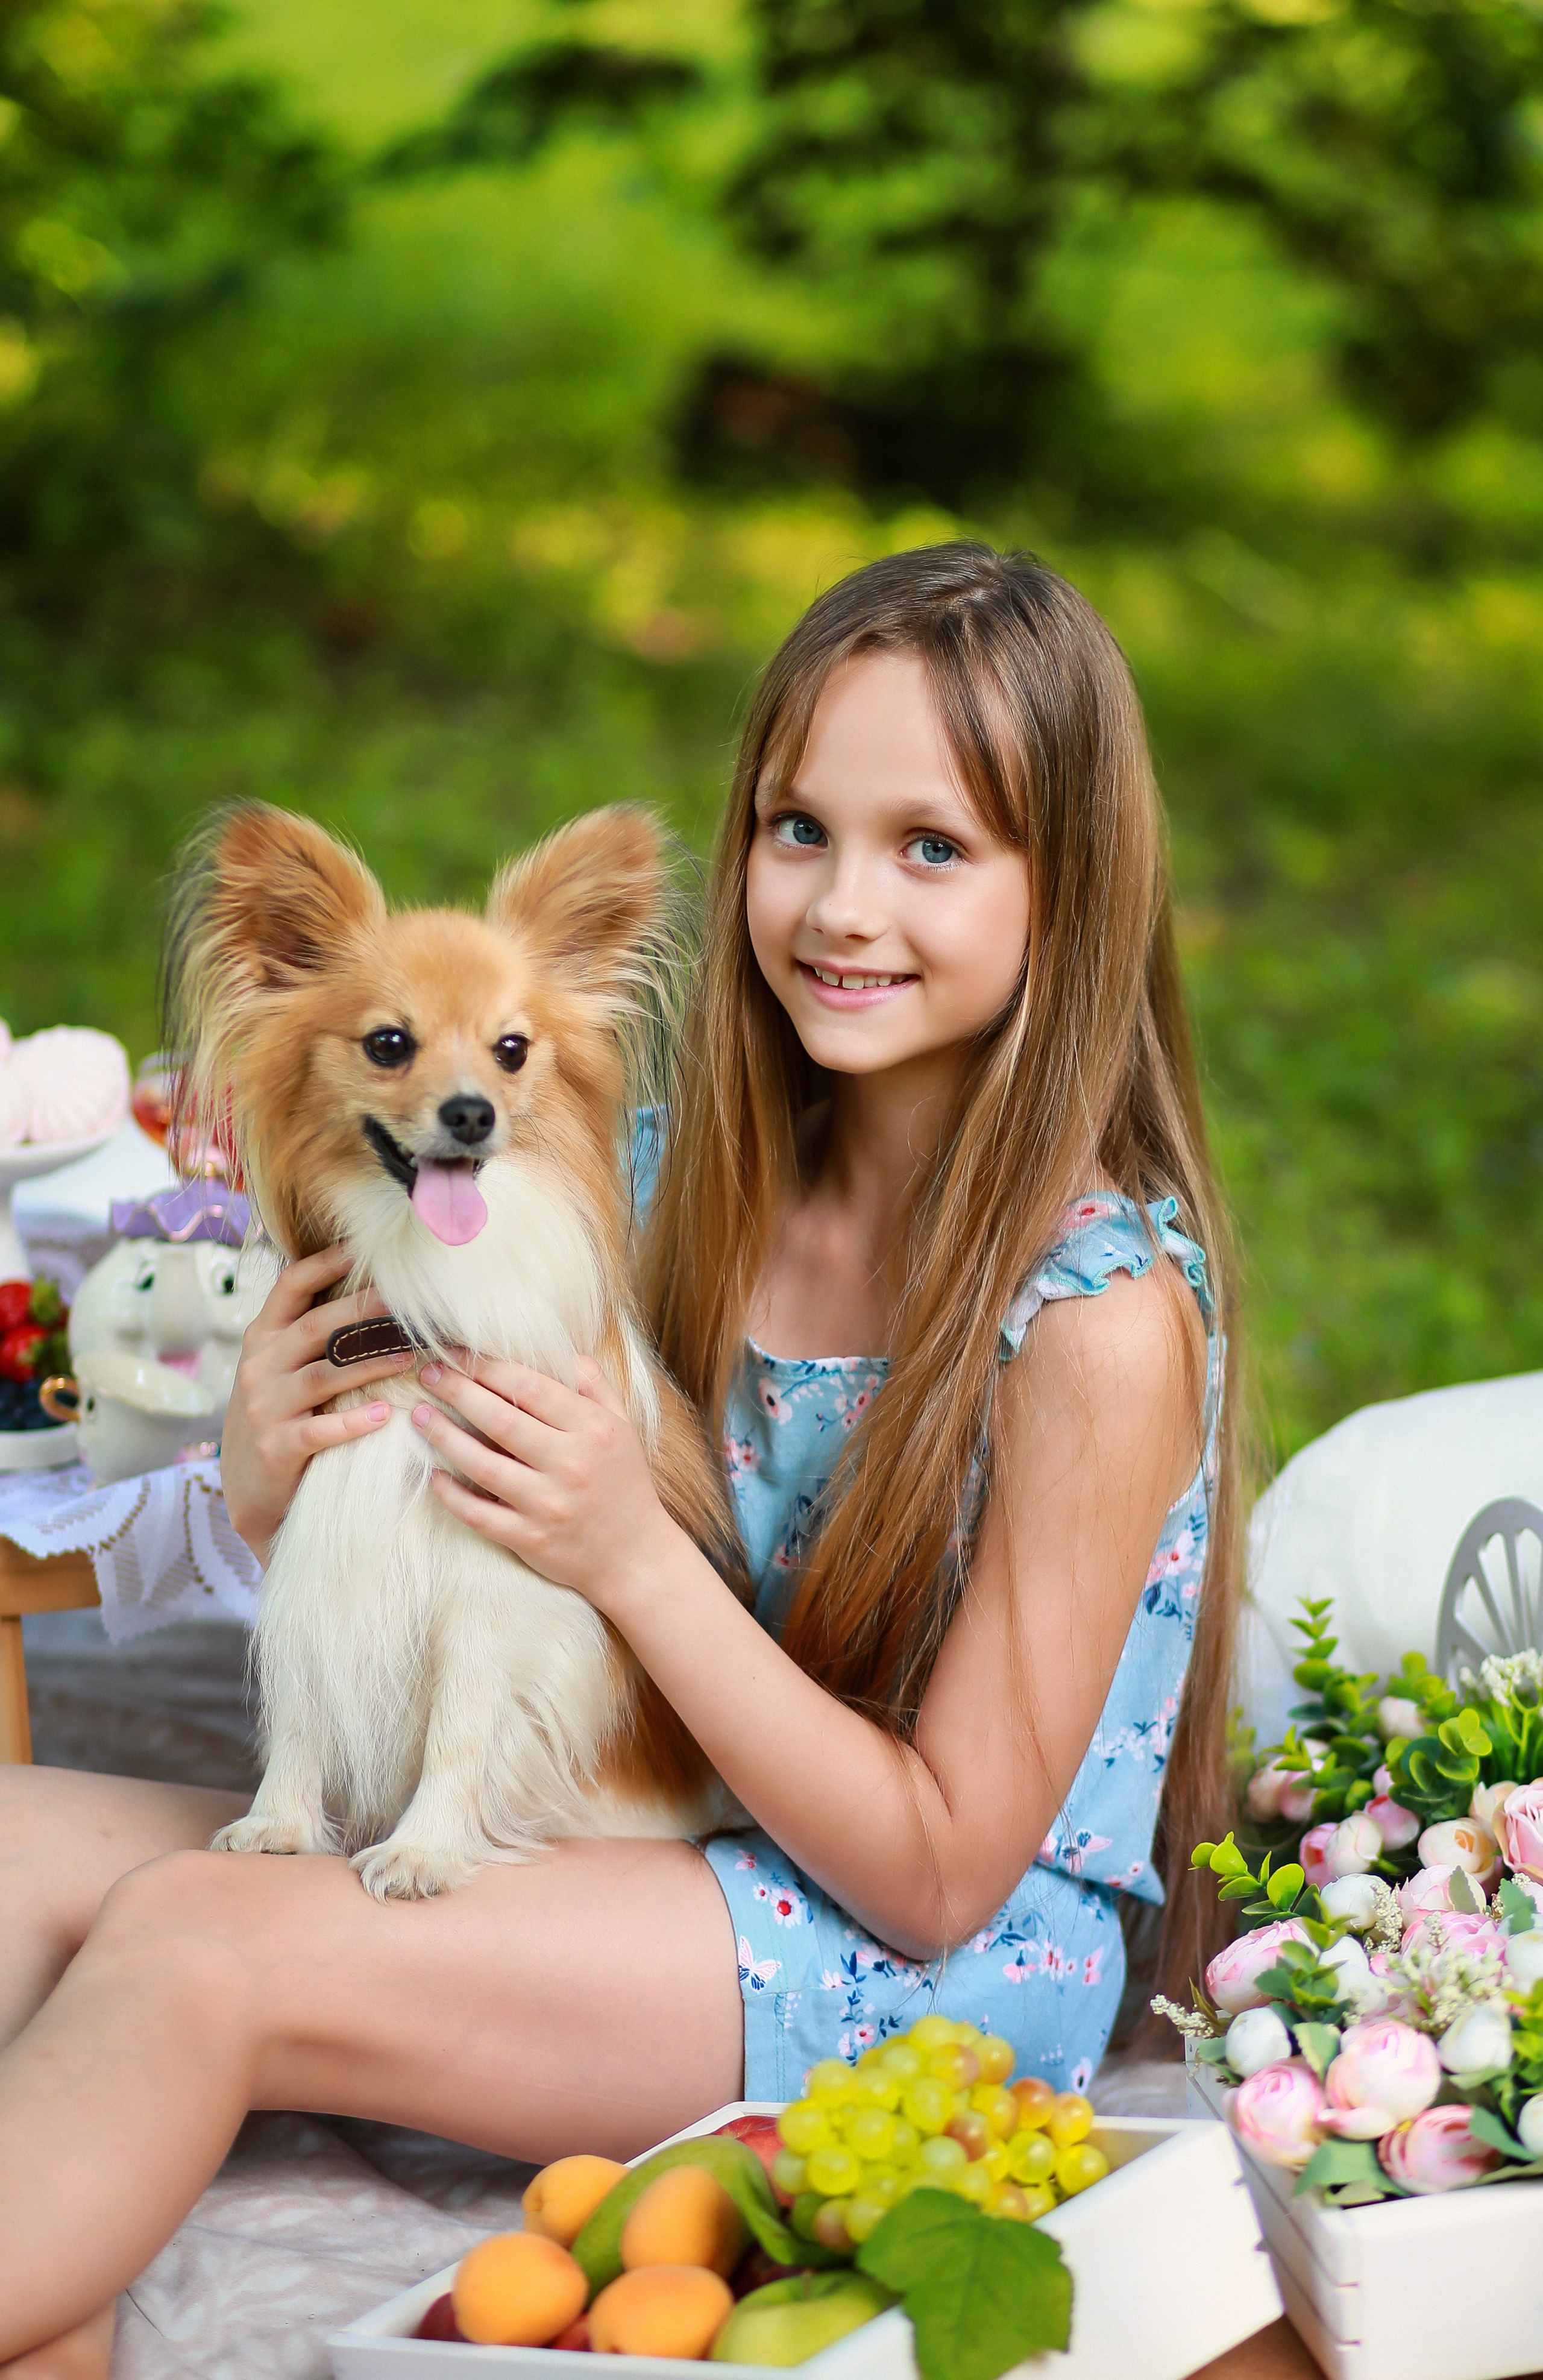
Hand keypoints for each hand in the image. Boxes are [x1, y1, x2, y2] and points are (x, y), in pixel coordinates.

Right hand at [220, 1247, 412, 1562]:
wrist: (249, 1490)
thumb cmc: (281, 1416)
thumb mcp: (281, 1368)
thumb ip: (312, 1334)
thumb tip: (372, 1287)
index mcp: (263, 1338)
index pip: (291, 1285)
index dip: (327, 1262)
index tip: (367, 1247)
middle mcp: (259, 1366)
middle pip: (314, 1327)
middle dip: (363, 1310)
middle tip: (409, 1301)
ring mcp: (264, 1408)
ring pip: (323, 1376)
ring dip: (370, 1364)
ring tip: (411, 1356)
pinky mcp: (277, 1448)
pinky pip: (319, 1431)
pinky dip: (353, 1423)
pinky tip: (385, 1416)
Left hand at [411, 1354, 679, 1614]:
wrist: (636, 1558)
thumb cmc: (626, 1485)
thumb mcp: (623, 1428)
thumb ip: (595, 1388)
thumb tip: (566, 1353)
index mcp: (592, 1430)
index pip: (529, 1386)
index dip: (487, 1366)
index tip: (458, 1353)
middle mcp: (570, 1464)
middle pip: (500, 1419)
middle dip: (457, 1390)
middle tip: (429, 1373)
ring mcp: (547, 1504)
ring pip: (481, 1464)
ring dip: (444, 1436)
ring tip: (420, 1415)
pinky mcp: (530, 1539)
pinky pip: (478, 1514)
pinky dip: (450, 1494)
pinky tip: (433, 1475)